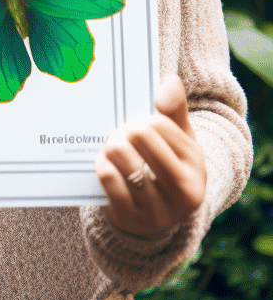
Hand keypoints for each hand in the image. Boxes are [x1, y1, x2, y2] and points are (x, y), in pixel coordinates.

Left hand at [96, 74, 205, 236]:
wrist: (155, 217)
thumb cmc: (166, 165)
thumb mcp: (179, 139)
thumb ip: (175, 108)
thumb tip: (169, 82)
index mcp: (197, 165)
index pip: (158, 124)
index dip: (141, 121)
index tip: (139, 128)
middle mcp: (185, 191)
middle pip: (138, 136)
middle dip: (123, 131)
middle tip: (121, 136)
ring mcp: (160, 208)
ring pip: (120, 155)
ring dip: (110, 147)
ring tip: (114, 149)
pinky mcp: (133, 216)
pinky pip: (107, 176)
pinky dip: (102, 165)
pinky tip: (107, 165)